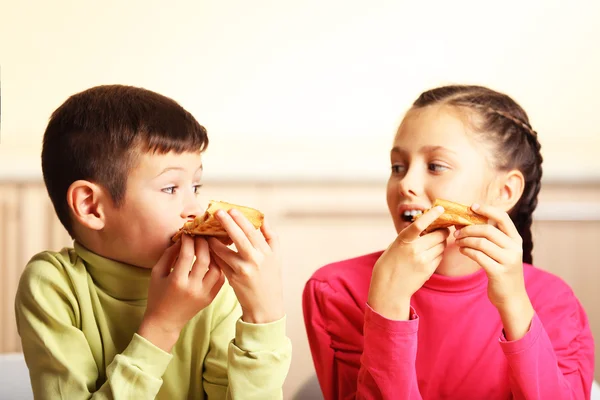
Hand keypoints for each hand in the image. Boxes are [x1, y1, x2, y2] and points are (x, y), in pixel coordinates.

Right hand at [138, 235, 224, 351]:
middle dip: (203, 243)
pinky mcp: (211, 298)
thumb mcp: (157, 273)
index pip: (187, 254)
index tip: (187, 233)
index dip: (188, 240)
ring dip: (213, 254)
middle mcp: (193, 288)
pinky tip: (213, 259)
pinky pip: (220, 278)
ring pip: (216, 268)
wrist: (165, 322)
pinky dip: (218, 266)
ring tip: (208, 246)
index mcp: (177, 281)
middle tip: (200, 236)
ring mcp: (204, 294)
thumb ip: (169, 254)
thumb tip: (182, 239)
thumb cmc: (157, 295)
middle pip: (204, 259)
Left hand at [207, 209, 283, 323]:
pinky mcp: (233, 279)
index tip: (232, 209)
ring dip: (214, 239)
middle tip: (217, 212)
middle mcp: (256, 260)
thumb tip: (262, 218)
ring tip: (206, 230)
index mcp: (267, 252)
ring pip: (225, 251)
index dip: (241, 220)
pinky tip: (207, 246)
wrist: (265, 305)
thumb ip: (270, 237)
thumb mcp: (276, 257)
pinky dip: (213, 253)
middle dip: (227, 223)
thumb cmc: (270, 278)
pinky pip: (220, 262)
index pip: (253, 232)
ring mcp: (244, 270)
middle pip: (240, 238)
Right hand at [368, 205, 449, 319]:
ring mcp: (423, 261)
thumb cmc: (390, 262)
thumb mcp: (396, 245)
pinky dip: (438, 253)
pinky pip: (440, 257)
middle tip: (441, 229)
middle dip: (442, 231)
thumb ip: (411, 237)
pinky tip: (429, 255)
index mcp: (403, 240)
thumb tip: (430, 228)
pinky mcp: (429, 270)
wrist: (389, 287)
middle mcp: (414, 250)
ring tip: (431, 245)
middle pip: (439, 235)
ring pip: (442, 246)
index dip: (432, 215)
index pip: (419, 225)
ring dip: (440, 242)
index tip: (440, 208)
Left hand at [454, 203, 533, 339]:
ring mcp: (508, 260)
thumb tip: (469, 221)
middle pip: (487, 230)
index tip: (472, 207)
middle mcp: (514, 248)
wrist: (511, 298)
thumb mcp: (503, 252)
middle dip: (468, 228)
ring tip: (458, 241)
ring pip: (481, 243)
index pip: (503, 217)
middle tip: (457, 231)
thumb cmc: (502, 271)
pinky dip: (467, 251)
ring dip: (465, 240)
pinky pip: (478, 256)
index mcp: (516, 240)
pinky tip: (462, 250)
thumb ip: (493, 238)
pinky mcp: (498, 272)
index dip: (487, 209)